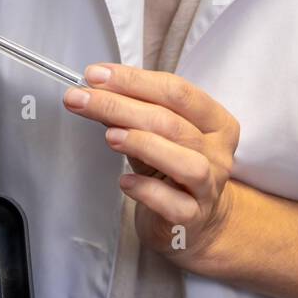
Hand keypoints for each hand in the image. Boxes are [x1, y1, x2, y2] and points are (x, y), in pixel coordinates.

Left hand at [63, 63, 240, 265]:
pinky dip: (147, 190)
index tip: (94, 75)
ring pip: (185, 162)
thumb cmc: (171, 168)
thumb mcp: (155, 135)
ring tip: (109, 136)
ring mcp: (209, 187)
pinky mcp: (192, 218)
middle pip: (172, 123)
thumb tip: (94, 91)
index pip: (177, 92)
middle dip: (120, 106)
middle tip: (79, 99)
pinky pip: (174, 204)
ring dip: (143, 144)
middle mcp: (218, 152)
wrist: (195, 222)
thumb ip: (132, 113)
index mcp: (215, 121)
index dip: (134, 81)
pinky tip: (125, 182)